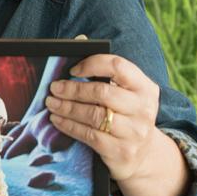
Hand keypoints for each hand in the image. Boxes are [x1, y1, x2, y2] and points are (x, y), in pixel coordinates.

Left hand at [45, 53, 159, 182]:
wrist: (142, 155)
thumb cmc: (126, 114)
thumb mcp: (124, 93)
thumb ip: (106, 70)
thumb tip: (79, 40)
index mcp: (145, 87)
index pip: (118, 66)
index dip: (92, 64)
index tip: (73, 70)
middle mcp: (143, 109)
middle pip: (102, 93)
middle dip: (73, 89)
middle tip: (54, 88)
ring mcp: (134, 132)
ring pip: (93, 115)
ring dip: (67, 108)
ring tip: (51, 103)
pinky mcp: (121, 151)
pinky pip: (89, 135)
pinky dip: (69, 126)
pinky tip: (57, 120)